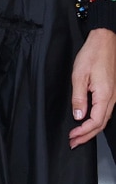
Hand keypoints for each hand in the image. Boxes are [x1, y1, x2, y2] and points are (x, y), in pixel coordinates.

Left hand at [69, 27, 115, 147]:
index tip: (72, 136)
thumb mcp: (79, 75)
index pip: (95, 122)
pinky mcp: (112, 91)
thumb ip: (79, 97)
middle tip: (74, 142)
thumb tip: (78, 116)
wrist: (105, 40)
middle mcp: (112, 98)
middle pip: (101, 124)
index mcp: (104, 95)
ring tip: (79, 135)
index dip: (83, 132)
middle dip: (87, 135)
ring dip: (91, 129)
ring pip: (104, 119)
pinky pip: (105, 111)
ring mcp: (114, 95)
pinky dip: (96, 120)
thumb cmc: (92, 54)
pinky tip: (88, 121)